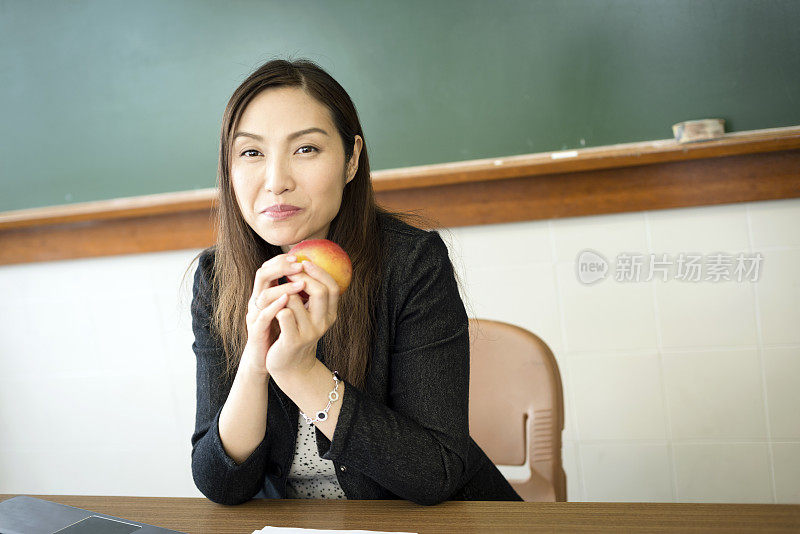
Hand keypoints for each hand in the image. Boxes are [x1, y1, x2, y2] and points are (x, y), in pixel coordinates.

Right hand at [240, 254, 307, 377]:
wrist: (273, 360)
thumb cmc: (283, 332)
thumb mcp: (291, 309)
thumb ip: (298, 293)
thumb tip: (317, 276)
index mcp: (266, 293)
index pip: (270, 268)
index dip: (282, 260)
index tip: (300, 256)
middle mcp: (258, 301)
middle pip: (262, 274)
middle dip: (280, 267)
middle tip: (299, 264)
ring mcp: (255, 315)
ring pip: (263, 294)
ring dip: (283, 287)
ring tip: (300, 282)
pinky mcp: (256, 330)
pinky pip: (263, 316)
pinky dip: (275, 307)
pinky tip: (287, 302)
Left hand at [265, 260, 341, 378]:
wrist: (289, 366)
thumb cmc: (296, 333)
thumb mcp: (309, 315)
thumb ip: (310, 296)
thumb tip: (304, 264)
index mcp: (330, 315)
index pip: (333, 288)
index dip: (320, 272)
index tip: (305, 262)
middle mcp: (323, 323)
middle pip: (320, 291)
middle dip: (302, 278)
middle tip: (289, 273)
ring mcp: (309, 333)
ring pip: (295, 300)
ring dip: (283, 293)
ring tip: (277, 297)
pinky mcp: (293, 340)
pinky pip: (284, 314)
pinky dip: (276, 307)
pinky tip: (272, 309)